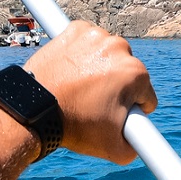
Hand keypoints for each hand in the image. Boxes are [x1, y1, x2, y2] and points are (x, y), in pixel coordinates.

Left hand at [24, 21, 157, 164]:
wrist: (35, 107)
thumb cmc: (75, 124)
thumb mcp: (113, 148)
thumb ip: (135, 149)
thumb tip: (139, 146)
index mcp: (135, 74)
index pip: (146, 96)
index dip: (132, 110)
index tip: (113, 113)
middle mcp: (120, 48)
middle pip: (128, 73)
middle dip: (116, 87)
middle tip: (95, 102)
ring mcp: (95, 36)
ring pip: (108, 55)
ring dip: (101, 68)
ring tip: (81, 87)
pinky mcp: (75, 30)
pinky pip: (88, 42)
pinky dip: (83, 53)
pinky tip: (73, 69)